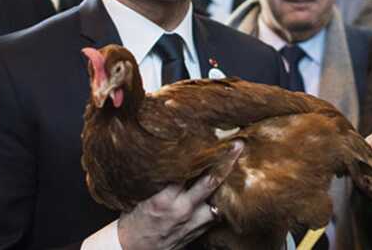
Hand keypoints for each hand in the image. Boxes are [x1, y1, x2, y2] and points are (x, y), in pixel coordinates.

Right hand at [116, 141, 243, 249]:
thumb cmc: (133, 222)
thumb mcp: (140, 197)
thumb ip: (159, 180)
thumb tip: (173, 159)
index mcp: (164, 199)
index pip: (188, 170)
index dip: (201, 153)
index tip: (213, 138)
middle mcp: (182, 210)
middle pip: (211, 182)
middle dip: (226, 162)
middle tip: (238, 145)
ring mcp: (192, 223)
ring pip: (218, 202)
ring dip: (225, 188)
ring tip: (235, 171)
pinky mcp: (197, 233)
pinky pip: (214, 216)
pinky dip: (218, 204)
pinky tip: (222, 194)